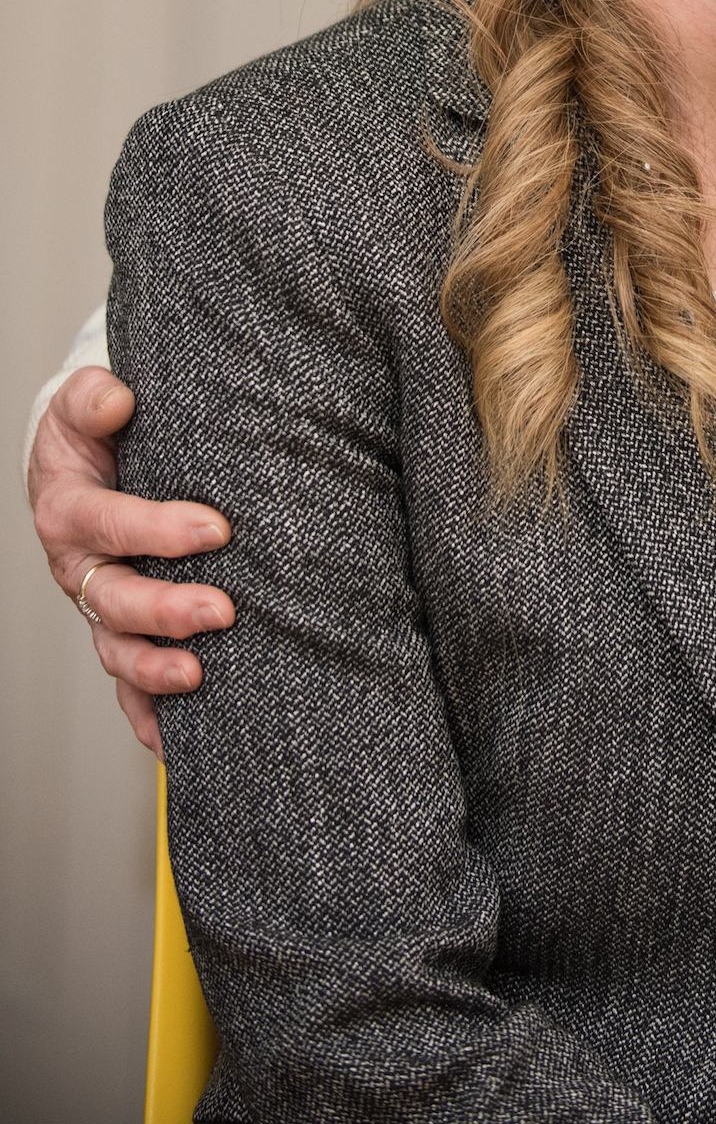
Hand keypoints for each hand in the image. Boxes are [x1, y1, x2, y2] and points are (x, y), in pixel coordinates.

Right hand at [29, 368, 232, 753]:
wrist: (83, 455)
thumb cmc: (91, 429)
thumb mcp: (82, 401)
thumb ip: (93, 396)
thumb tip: (116, 400)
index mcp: (69, 510)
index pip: (111, 524)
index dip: (158, 530)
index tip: (215, 529)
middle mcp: (80, 567)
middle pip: (115, 599)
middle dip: (166, 611)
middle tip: (221, 611)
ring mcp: (99, 605)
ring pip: (118, 649)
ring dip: (156, 670)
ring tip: (200, 676)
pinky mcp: (119, 630)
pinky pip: (127, 684)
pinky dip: (147, 715)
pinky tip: (176, 743)